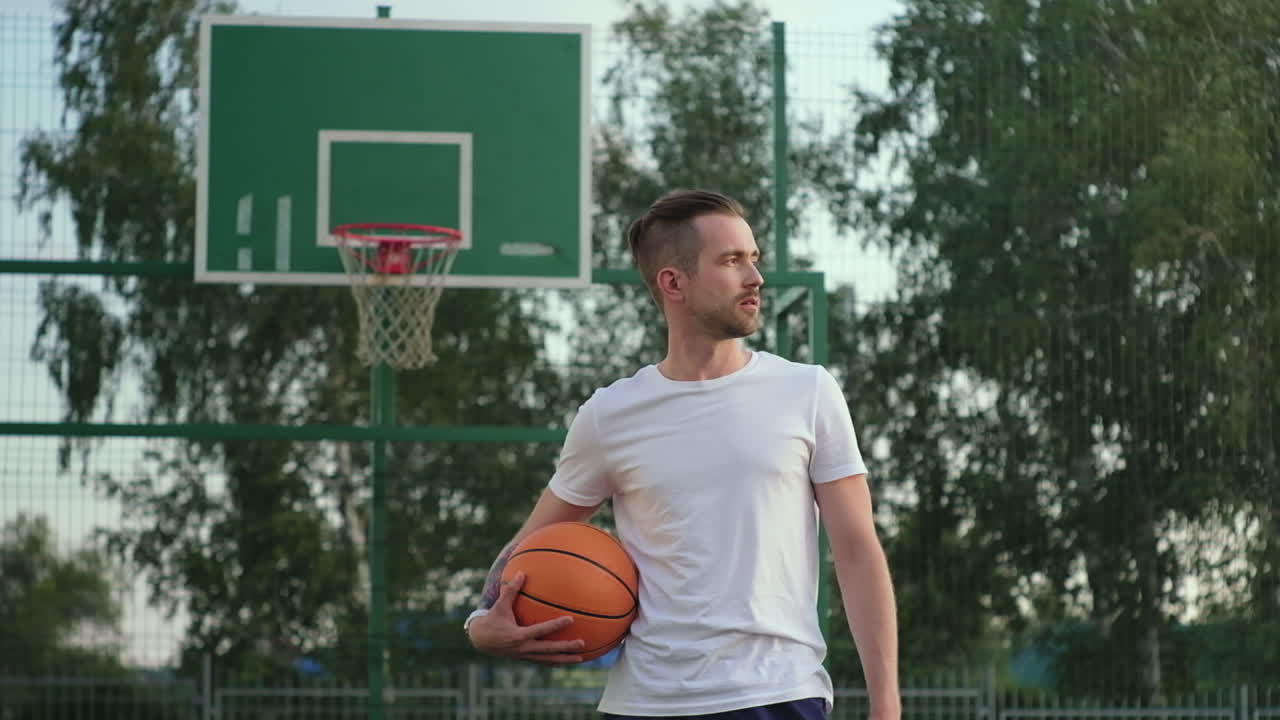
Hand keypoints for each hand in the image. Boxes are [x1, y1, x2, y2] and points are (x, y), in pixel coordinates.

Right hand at [466, 571, 584, 663]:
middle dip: (566, 647)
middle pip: (549, 649)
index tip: (571, 619)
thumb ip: (511, 590)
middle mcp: (523, 648)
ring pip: (548, 659)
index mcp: (518, 635)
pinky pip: (544, 661)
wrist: (481, 640)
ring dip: (564, 659)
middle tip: (582, 643)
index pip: (541, 630)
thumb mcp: (500, 605)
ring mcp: (525, 655)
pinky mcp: (526, 658)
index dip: (556, 625)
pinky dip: (556, 661)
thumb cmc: (492, 619)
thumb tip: (521, 573)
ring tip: (581, 658)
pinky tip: (567, 660)